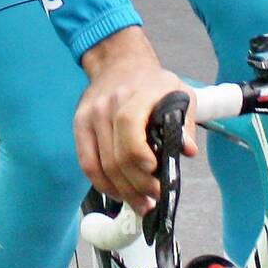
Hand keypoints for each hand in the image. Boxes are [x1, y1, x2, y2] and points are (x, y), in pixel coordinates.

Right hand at [74, 26, 197, 214]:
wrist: (119, 63)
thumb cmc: (153, 82)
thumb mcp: (179, 92)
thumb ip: (185, 122)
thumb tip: (188, 150)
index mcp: (137, 94)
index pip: (130, 125)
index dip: (139, 154)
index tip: (154, 172)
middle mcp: (109, 104)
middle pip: (116, 155)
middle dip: (137, 184)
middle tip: (153, 199)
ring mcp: (91, 115)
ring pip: (102, 165)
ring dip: (122, 191)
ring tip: (140, 204)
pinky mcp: (80, 125)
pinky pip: (87, 163)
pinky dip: (102, 184)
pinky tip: (119, 193)